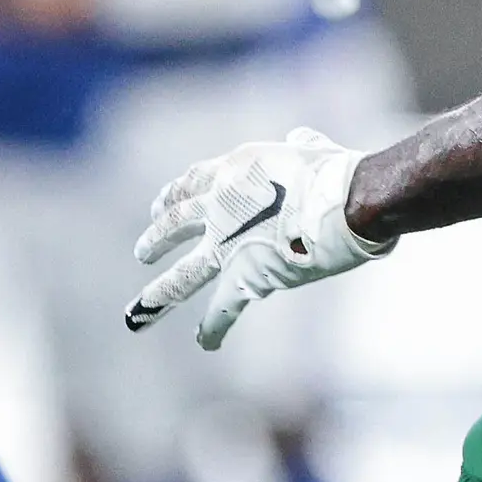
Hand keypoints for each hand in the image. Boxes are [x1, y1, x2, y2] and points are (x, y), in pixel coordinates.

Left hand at [127, 128, 379, 349]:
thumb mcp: (312, 150)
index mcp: (235, 169)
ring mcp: (226, 243)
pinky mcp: (245, 276)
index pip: (194, 182)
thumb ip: (300, 146)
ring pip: (184, 275)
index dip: (175, 194)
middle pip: (176, 223)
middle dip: (158, 238)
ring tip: (136, 313)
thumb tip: (299, 139)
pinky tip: (204, 342)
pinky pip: (223, 308)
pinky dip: (214, 328)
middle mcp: (220, 204)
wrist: (345, 202)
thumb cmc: (337, 173)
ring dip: (160, 294)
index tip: (162, 204)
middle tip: (142, 252)